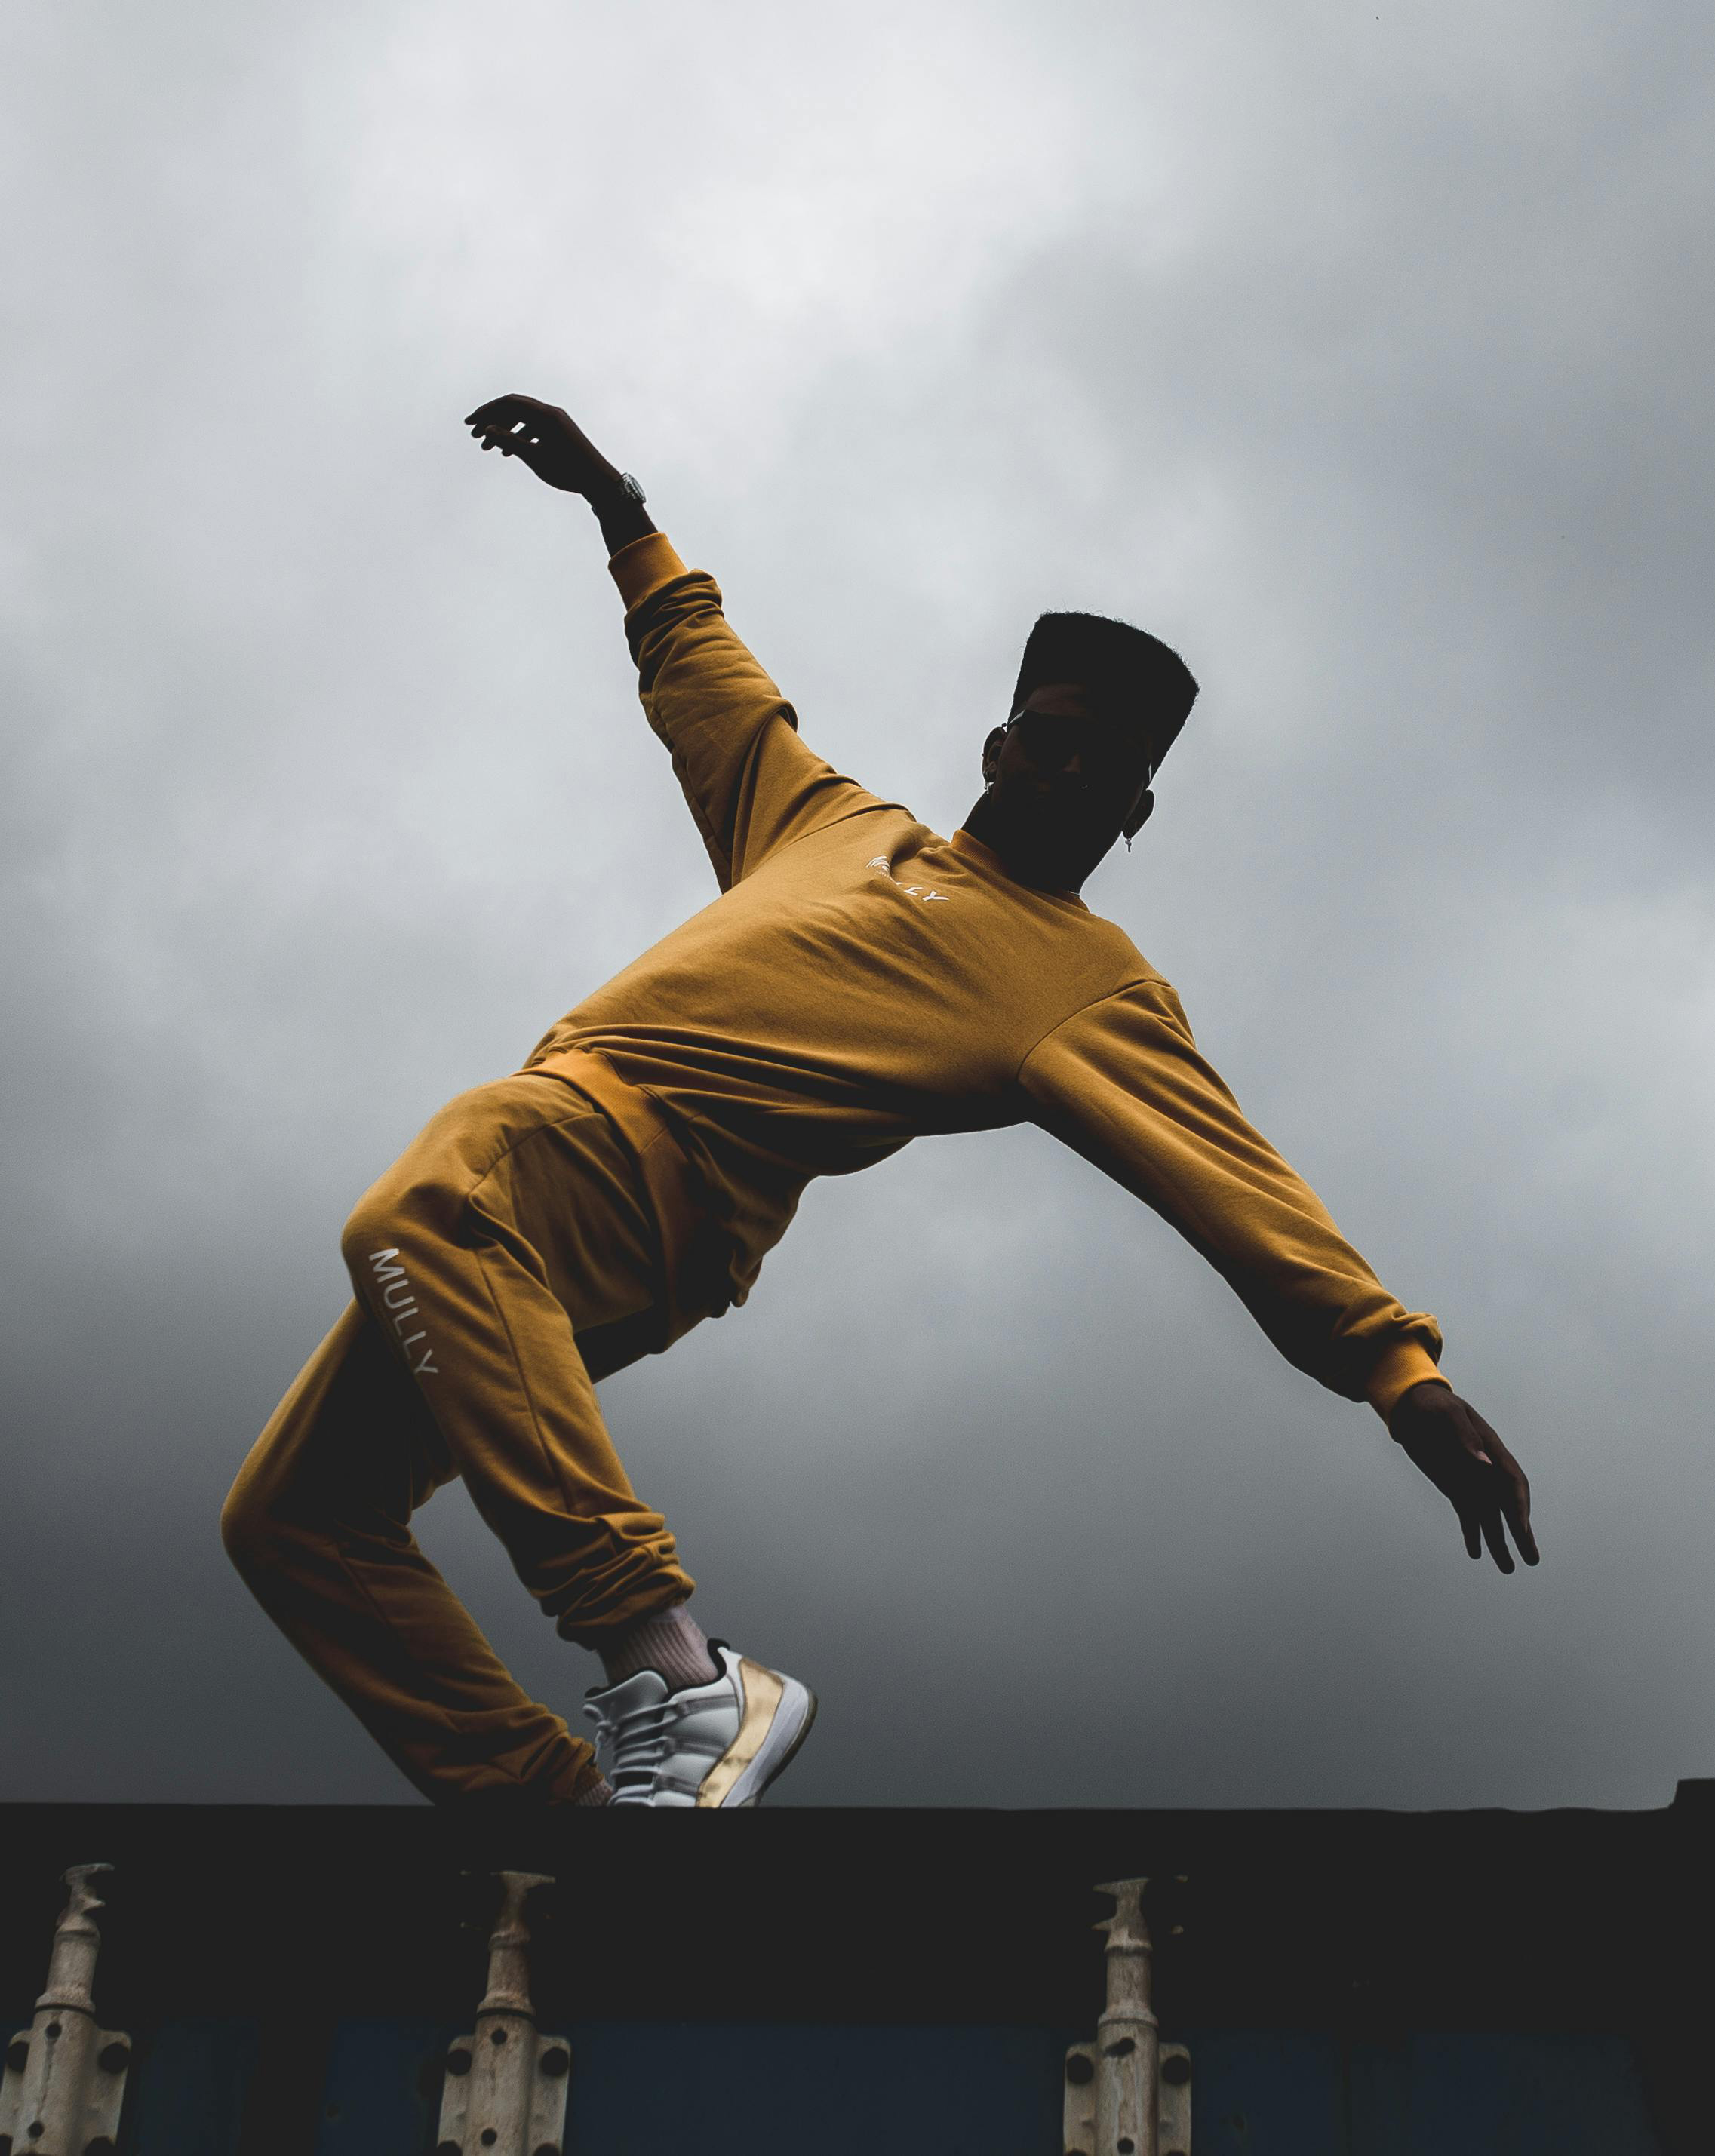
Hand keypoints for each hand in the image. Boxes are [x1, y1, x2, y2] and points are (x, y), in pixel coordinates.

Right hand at [463, 393, 619, 497]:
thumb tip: (488, 429)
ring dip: (504, 431)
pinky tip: (507, 452)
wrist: (600, 481)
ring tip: (489, 448)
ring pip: (523, 420)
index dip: (486, 412)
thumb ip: (510, 441)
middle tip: (474, 434)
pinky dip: (519, 437)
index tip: (470, 424)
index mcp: (545, 414)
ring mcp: (557, 422)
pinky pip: (534, 429)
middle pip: (514, 408)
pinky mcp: (560, 432)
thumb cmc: (569, 470)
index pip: (509, 403)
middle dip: (492, 420)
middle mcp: (551, 413)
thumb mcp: (534, 457)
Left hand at [1389, 1381, 1538, 1573]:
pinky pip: (1468, 1515)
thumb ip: (1465, 1440)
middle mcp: (1487, 1471)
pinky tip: (1476, 1553)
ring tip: (1508, 1568)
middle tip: (1531, 1559)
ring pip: (1489, 1517)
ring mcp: (1472, 1481)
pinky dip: (1472, 1534)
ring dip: (1498, 1542)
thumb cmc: (1434, 1406)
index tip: (1522, 1529)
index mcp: (1492, 1451)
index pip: (1513, 1483)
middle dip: (1520, 1533)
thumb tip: (1484, 1465)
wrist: (1413, 1408)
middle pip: (1508, 1506)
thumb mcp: (1447, 1417)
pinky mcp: (1456, 1488)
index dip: (1519, 1506)